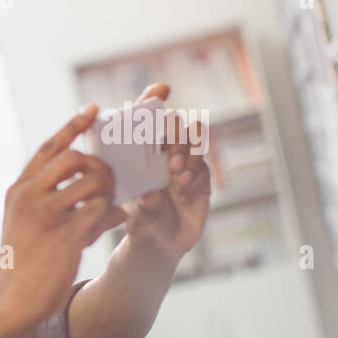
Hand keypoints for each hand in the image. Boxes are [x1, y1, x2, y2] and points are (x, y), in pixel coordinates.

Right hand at [0, 107, 125, 334]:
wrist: (11, 302)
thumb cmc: (23, 265)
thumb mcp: (28, 226)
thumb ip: (57, 206)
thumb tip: (104, 198)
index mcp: (18, 191)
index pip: (47, 149)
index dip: (71, 127)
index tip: (91, 111)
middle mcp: (28, 197)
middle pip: (73, 158)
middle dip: (98, 165)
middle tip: (107, 182)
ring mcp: (45, 215)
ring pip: (92, 183)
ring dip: (107, 193)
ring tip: (106, 210)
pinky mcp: (64, 236)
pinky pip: (100, 211)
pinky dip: (110, 215)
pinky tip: (110, 223)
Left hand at [121, 82, 211, 259]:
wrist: (161, 247)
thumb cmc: (138, 225)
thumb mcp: (133, 215)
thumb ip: (142, 205)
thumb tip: (149, 195)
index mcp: (140, 154)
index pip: (147, 121)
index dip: (153, 101)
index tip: (161, 90)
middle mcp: (162, 154)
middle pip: (176, 126)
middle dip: (177, 135)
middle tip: (171, 158)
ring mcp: (184, 165)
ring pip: (194, 142)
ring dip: (189, 153)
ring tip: (177, 176)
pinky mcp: (201, 180)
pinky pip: (204, 167)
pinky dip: (196, 175)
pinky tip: (186, 191)